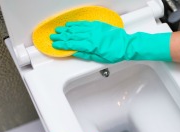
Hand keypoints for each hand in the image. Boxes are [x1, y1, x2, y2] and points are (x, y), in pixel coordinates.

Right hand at [50, 21, 171, 62]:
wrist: (126, 45)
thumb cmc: (115, 54)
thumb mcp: (100, 59)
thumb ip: (86, 55)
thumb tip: (74, 53)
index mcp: (91, 45)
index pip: (73, 44)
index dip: (63, 45)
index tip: (55, 44)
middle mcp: (91, 36)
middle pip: (73, 36)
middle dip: (62, 36)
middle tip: (53, 36)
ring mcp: (94, 29)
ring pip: (77, 29)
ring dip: (67, 29)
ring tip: (58, 30)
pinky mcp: (98, 25)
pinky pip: (84, 24)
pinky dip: (76, 24)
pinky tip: (70, 24)